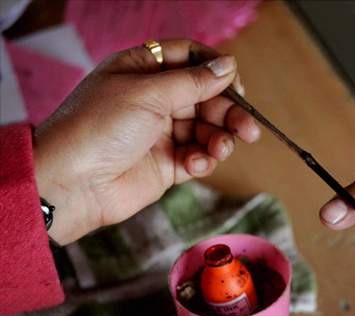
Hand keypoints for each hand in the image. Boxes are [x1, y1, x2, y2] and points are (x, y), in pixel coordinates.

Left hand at [34, 39, 259, 244]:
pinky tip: (194, 164)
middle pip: (205, 97)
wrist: (71, 184)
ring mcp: (161, 133)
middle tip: (248, 128)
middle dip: (228, 112)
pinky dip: (203, 160)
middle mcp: (154, 99)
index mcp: (142, 71)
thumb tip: (228, 66)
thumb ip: (193, 82)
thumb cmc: (98, 128)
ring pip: (206, 129)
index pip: (189, 59)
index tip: (236, 84)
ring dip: (220, 139)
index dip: (215, 69)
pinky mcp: (166, 164)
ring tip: (221, 149)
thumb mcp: (148, 94)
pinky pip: (197, 156)